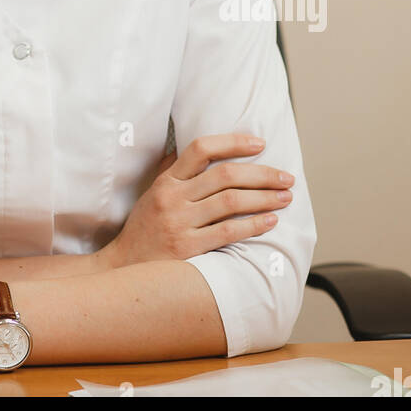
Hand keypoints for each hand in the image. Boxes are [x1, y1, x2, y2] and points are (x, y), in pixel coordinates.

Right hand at [100, 132, 294, 266]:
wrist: (123, 268)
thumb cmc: (143, 229)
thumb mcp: (152, 193)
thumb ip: (172, 170)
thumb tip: (195, 149)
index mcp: (167, 181)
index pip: (201, 149)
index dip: (233, 142)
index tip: (260, 143)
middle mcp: (173, 197)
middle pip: (224, 175)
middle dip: (262, 174)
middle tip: (286, 177)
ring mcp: (180, 222)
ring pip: (230, 202)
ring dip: (264, 198)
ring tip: (285, 197)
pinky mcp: (188, 248)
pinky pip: (227, 232)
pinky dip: (252, 225)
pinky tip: (270, 221)